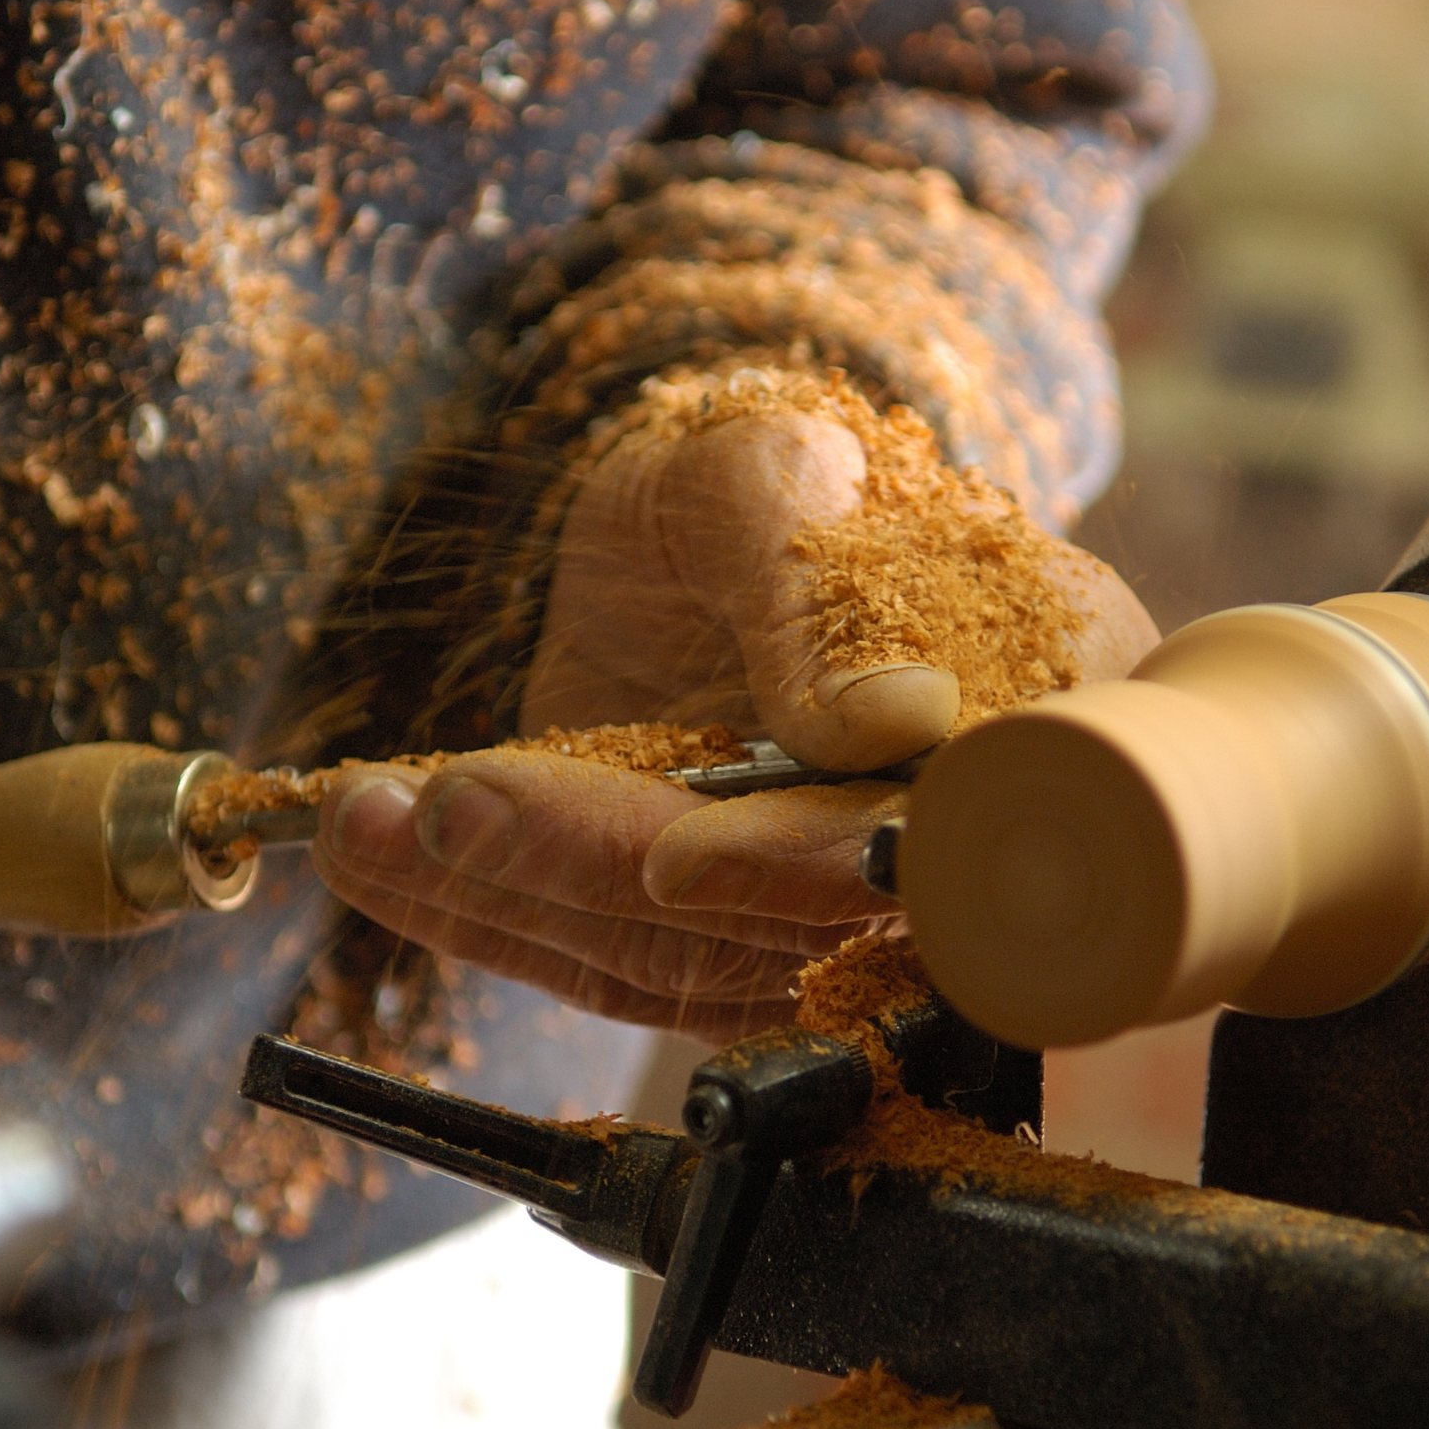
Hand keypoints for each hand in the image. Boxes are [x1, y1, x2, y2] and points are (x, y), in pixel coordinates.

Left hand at [310, 406, 1158, 1035]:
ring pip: (696, 960)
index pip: (950, 823)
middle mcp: (967, 828)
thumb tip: (895, 722)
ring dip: (521, 896)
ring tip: (377, 817)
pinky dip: (484, 913)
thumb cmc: (750, 467)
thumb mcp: (764, 474)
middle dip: (616, 871)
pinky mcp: (734, 944)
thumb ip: (816, 583)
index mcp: (1051, 693)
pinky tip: (378, 854)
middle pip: (807, 918)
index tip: (675, 856)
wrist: (688, 527)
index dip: (815, 855)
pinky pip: (614, 961)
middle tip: (461, 807)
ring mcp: (842, 906)